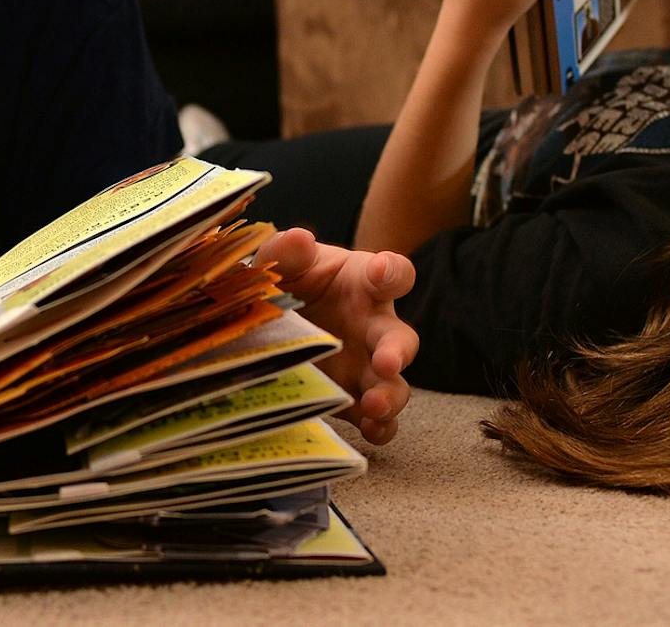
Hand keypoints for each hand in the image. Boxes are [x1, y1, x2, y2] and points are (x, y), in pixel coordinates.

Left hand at [257, 228, 417, 445]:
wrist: (268, 320)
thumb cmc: (288, 281)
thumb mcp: (282, 263)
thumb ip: (288, 252)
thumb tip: (300, 238)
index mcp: (364, 283)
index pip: (393, 274)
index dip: (391, 273)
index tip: (380, 273)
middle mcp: (374, 325)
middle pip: (401, 337)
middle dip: (398, 350)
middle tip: (388, 361)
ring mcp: (367, 366)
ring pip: (395, 383)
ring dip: (390, 395)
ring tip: (374, 405)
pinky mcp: (354, 398)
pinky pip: (378, 418)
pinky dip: (379, 427)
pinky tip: (370, 430)